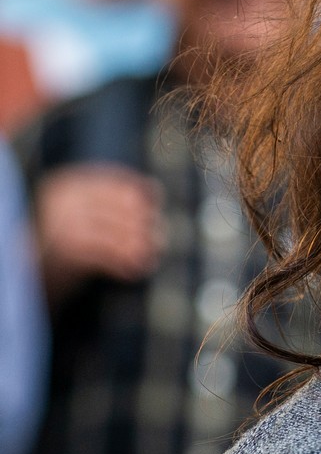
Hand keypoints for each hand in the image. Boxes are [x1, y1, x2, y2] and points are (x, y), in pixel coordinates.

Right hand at [37, 164, 162, 297]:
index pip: (118, 183)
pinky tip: (137, 270)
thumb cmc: (61, 237)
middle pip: (122, 208)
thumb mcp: (81, 210)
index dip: (141, 195)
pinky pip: (106, 255)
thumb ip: (110, 198)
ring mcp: (62, 223)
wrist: (26, 270)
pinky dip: (124, 264)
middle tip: (161, 239)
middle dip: (144, 225)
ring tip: (152, 256)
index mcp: (68, 183)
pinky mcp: (64, 249)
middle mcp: (64, 199)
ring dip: (139, 247)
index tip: (155, 205)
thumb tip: (156, 189)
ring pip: (117, 233)